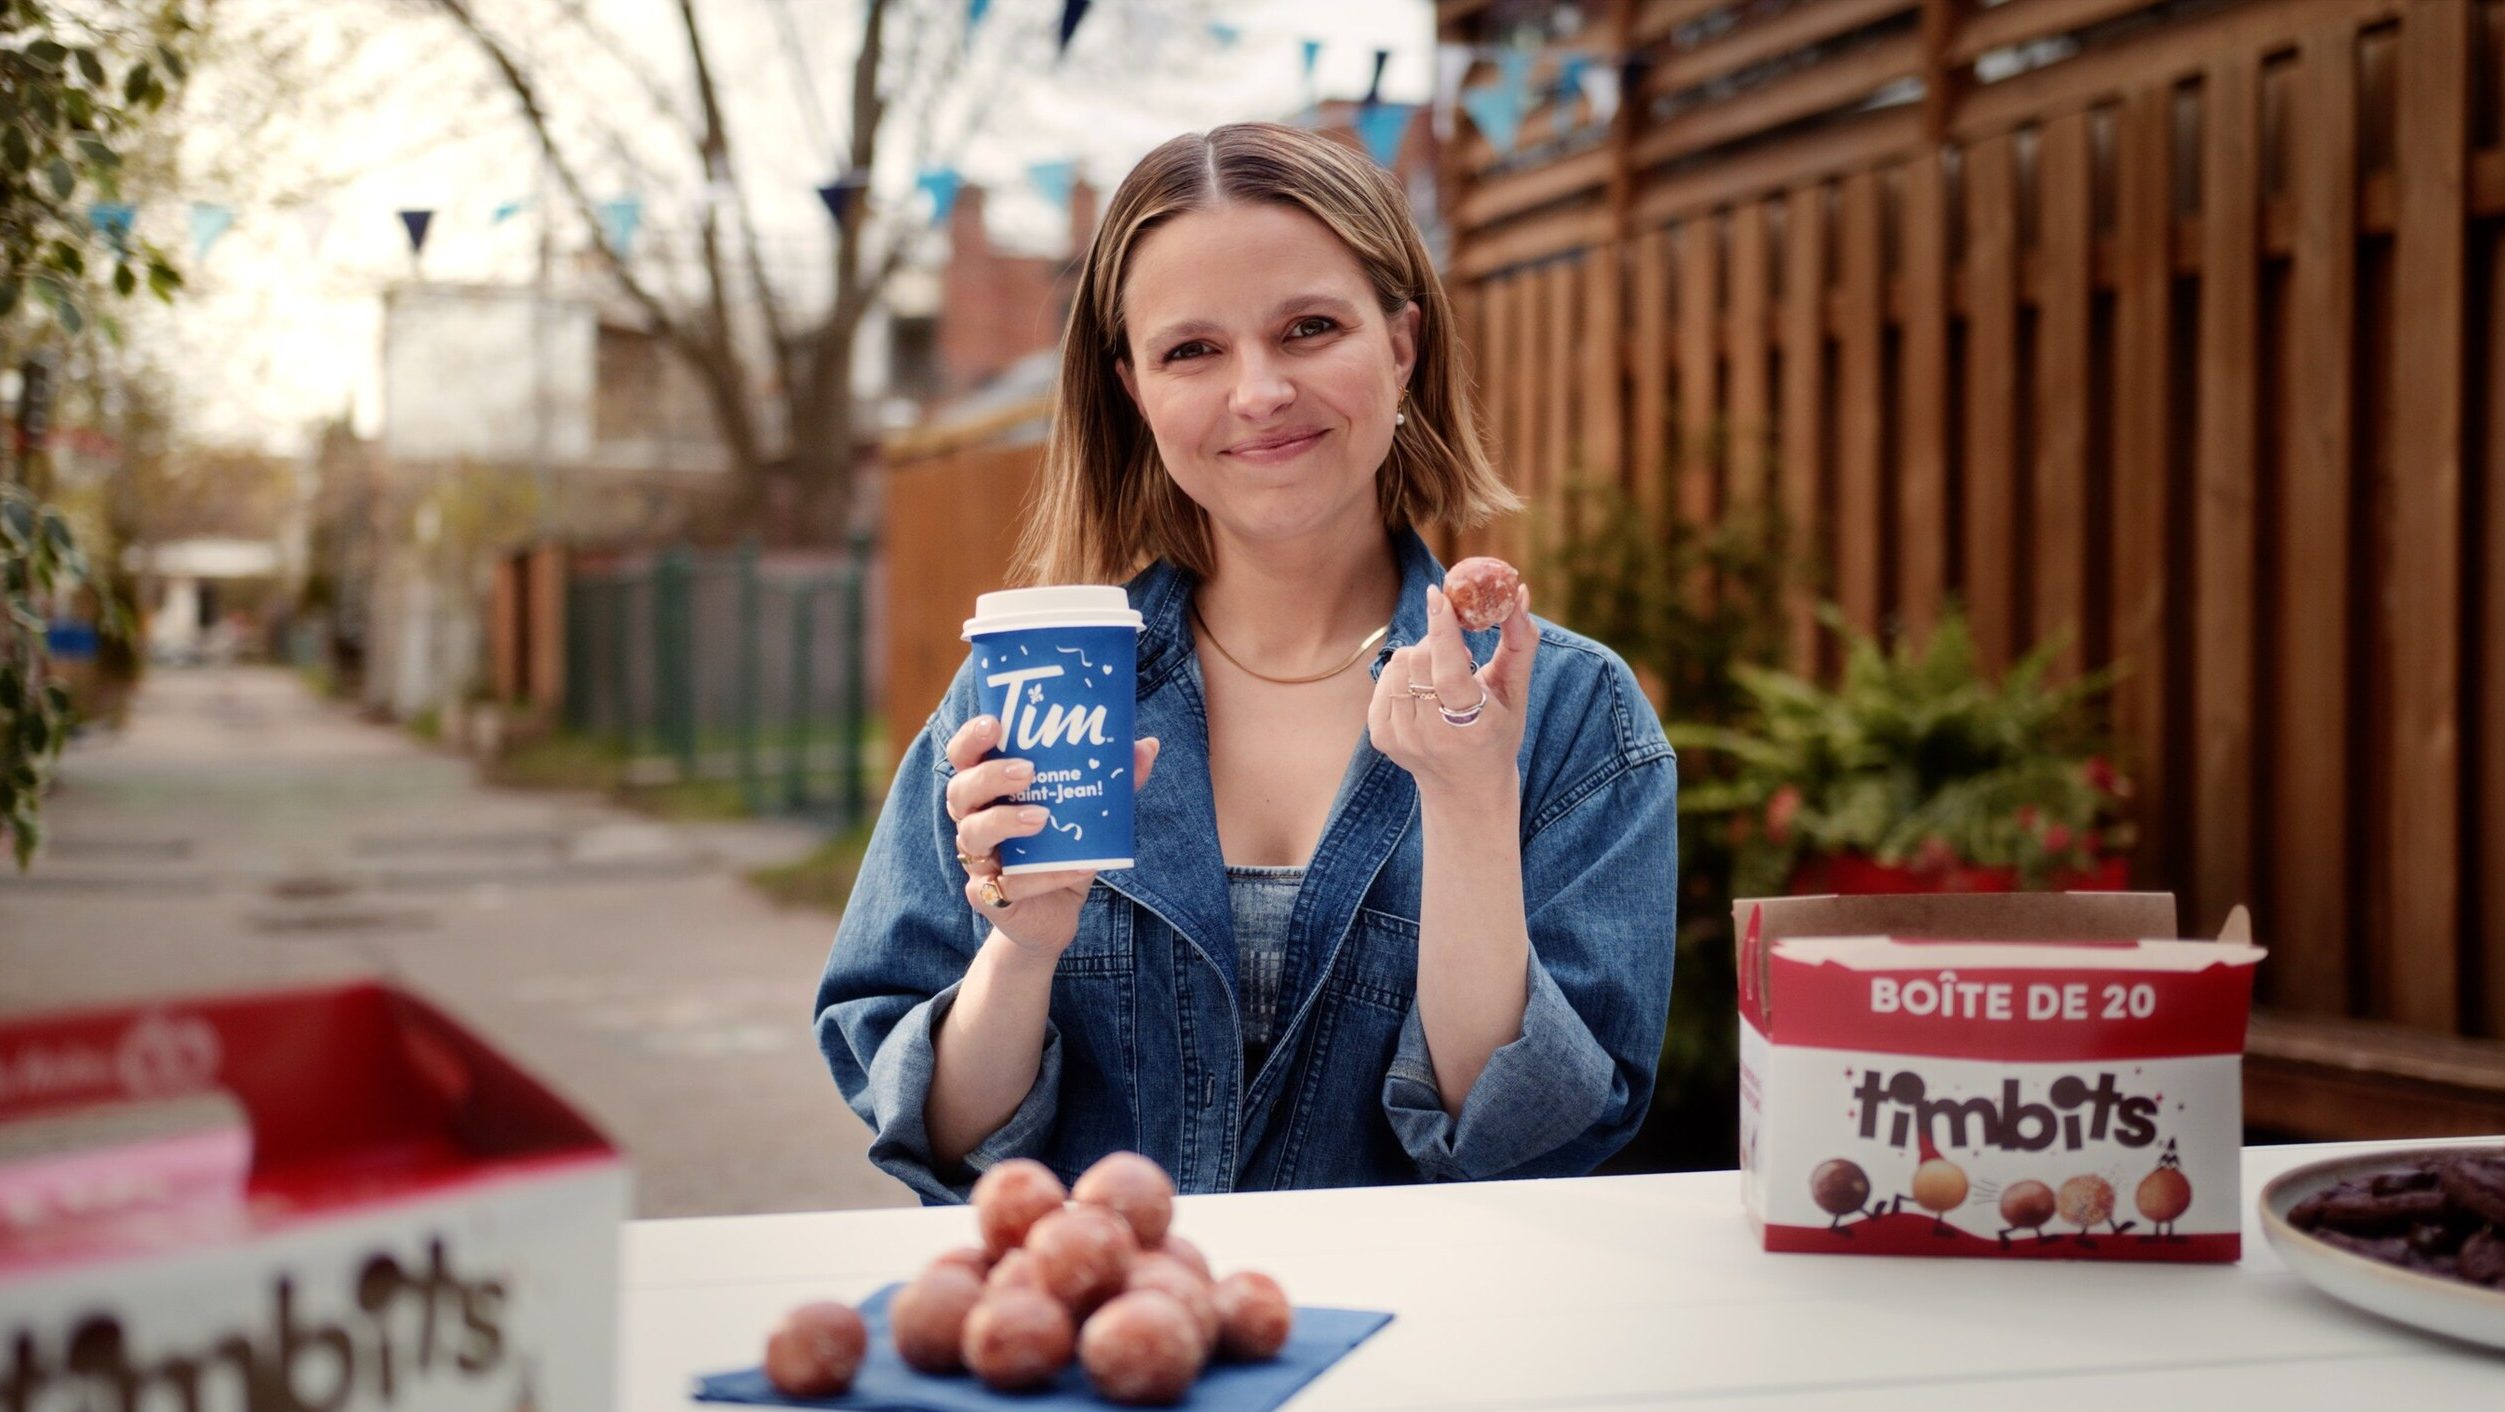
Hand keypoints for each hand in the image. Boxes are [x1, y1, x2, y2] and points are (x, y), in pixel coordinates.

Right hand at [943, 713, 1160, 959]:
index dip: (970, 738)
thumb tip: (1147, 746)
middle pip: (960, 791)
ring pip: (973, 834)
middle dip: (989, 776)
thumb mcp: (1086, 813)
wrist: (1054, 914)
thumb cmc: (1061, 851)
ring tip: (1042, 817)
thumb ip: (1112, 781)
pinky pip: (1007, 885)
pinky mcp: (990, 897)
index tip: (994, 723)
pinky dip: (1045, 876)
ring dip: (1005, 822)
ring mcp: (978, 861)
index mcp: (989, 792)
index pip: (964, 757)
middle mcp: (975, 821)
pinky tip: (1078, 868)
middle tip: (1026, 770)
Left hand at [1366, 582, 1537, 804]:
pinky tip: (1422, 692)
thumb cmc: (1498, 731)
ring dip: (1420, 657)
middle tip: (1455, 647)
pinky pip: (1384, 679)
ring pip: (1399, 665)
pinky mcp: (1381, 737)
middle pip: (1420, 660)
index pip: (1449, 672)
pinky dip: (1403, 674)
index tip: (1439, 595)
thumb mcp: (1516, 693)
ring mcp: (1403, 739)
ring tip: (1441, 679)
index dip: (1442, 631)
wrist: (1465, 788)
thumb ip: (1520, 642)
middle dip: (1436, 640)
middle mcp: (1433, 736)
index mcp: (1473, 726)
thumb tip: (1521, 593)